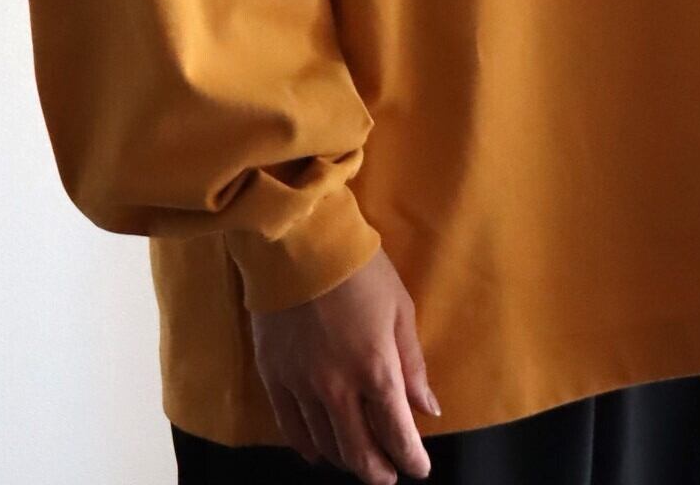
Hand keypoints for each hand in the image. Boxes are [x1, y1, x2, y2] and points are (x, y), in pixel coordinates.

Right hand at [248, 245, 436, 483]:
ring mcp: (301, 384)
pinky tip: (316, 450)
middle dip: (379, 471)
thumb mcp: (400, 308)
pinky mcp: (272, 374)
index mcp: (376, 370)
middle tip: (389, 475)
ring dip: (345, 459)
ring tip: (357, 460)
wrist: (299, 239)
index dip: (411, 458)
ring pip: (325, 443)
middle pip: (359, 451)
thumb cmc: (359, 268)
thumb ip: (412, 364)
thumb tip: (428, 409)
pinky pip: (289, 425)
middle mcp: (337, 388)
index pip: (397, 434)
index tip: (419, 468)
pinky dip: (306, 445)